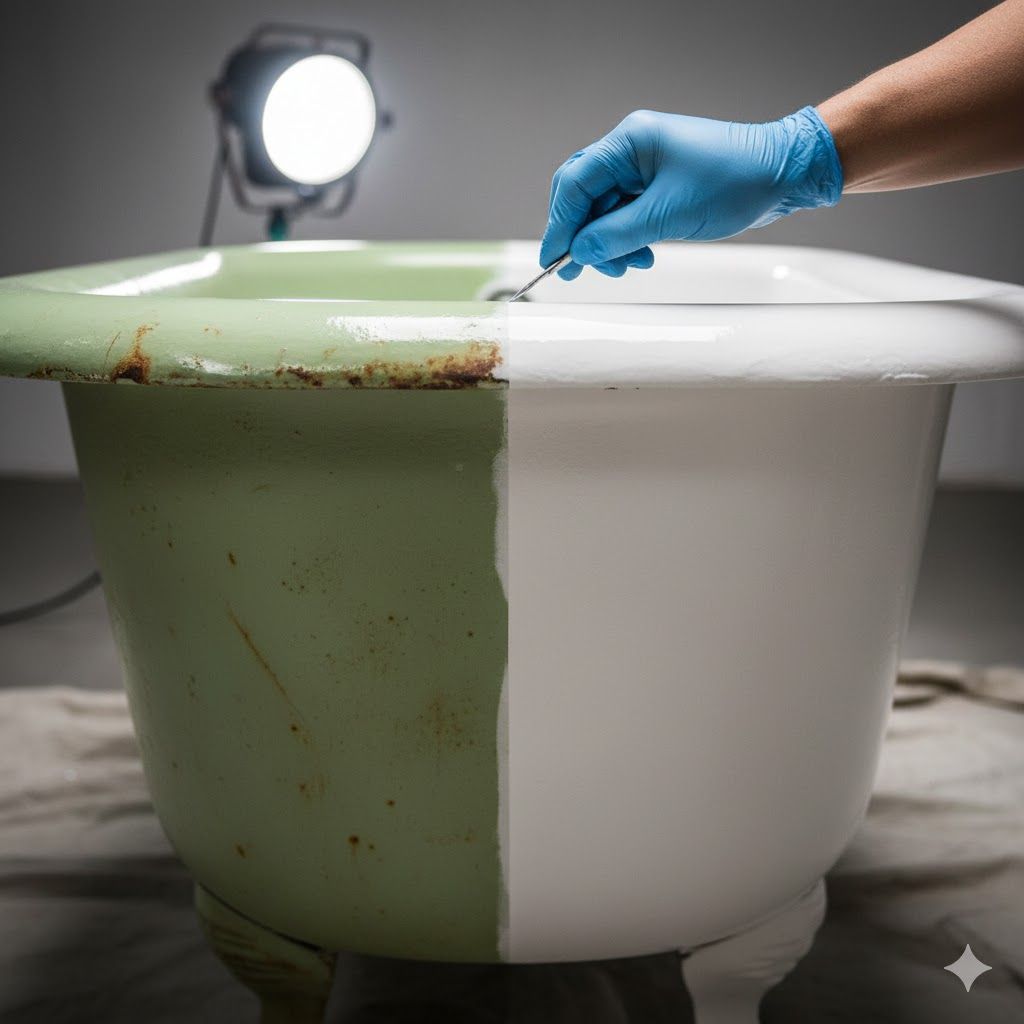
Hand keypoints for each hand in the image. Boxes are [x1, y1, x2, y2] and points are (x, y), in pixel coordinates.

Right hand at [539, 106, 842, 279]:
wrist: (783, 174)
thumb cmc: (735, 181)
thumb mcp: (668, 215)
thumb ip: (617, 235)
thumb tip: (579, 252)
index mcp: (630, 143)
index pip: (575, 184)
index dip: (559, 225)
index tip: (553, 260)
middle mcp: (632, 151)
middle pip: (583, 196)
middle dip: (581, 236)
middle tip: (581, 270)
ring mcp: (645, 168)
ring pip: (604, 210)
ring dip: (607, 242)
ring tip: (626, 266)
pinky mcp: (659, 185)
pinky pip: (626, 214)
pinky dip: (625, 239)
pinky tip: (639, 255)